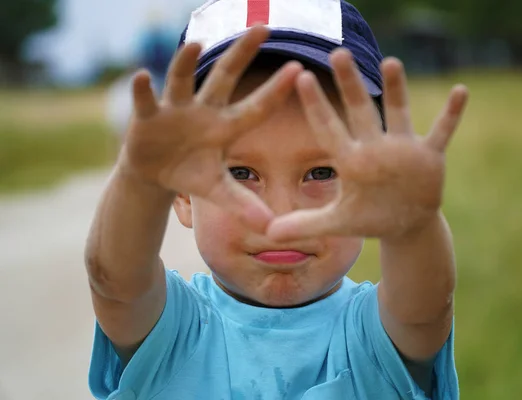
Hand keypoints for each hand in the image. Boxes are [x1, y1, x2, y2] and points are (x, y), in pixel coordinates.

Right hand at [119, 26, 302, 229]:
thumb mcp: (216, 190)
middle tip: (262, 27)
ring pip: (182, 80)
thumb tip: (270, 227)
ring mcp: (175, 109)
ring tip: (196, 45)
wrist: (154, 172)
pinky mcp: (148, 115)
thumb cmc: (190, 173)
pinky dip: (143, 90)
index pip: (256, 107)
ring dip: (187, 63)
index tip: (299, 68)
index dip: (275, 90)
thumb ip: (242, 204)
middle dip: (242, 53)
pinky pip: (146, 100)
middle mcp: (204, 110)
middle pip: (225, 77)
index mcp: (226, 127)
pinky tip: (142, 77)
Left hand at [267, 49, 467, 241]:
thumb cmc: (368, 217)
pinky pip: (442, 131)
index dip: (316, 105)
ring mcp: (402, 148)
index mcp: (350, 160)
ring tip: (391, 62)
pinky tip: (461, 91)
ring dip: (396, 89)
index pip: (328, 128)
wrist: (404, 224)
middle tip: (337, 53)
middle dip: (350, 84)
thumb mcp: (337, 222)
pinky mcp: (429, 156)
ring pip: (397, 112)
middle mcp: (374, 147)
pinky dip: (451, 114)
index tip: (300, 78)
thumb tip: (267, 233)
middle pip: (359, 110)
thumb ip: (304, 224)